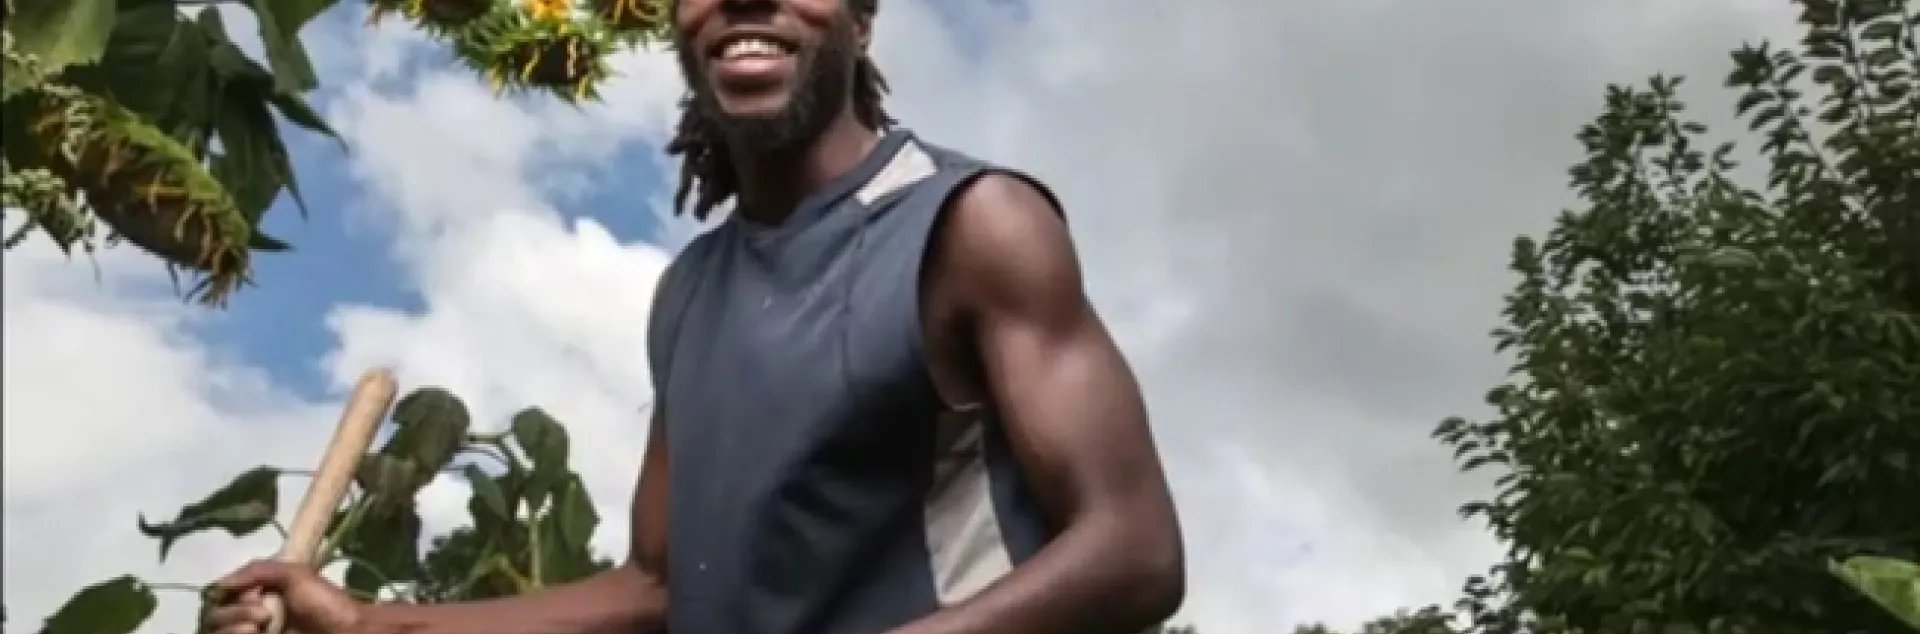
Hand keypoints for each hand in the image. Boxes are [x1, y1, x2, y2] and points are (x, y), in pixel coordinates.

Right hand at [205, 561, 364, 633]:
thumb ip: (257, 570)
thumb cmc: (325, 602)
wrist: (348, 631)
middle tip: (264, 614)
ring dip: (232, 626)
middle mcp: (247, 617)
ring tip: (260, 627)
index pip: (218, 595)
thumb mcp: (295, 574)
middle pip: (212, 617)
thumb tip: (221, 583)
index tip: (251, 593)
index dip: (226, 593)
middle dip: (233, 613)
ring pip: (215, 632)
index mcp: (254, 596)